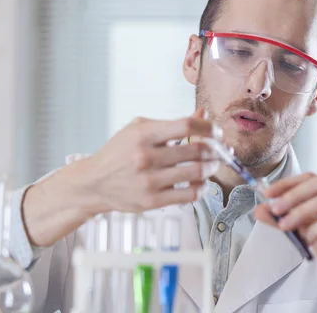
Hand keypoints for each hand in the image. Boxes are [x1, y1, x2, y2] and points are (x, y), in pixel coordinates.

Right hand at [22, 109, 222, 246]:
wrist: (94, 183)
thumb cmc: (119, 153)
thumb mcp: (140, 129)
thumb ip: (173, 123)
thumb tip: (204, 115)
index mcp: (143, 134)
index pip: (186, 126)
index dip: (209, 128)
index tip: (217, 132)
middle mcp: (146, 157)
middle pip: (197, 150)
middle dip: (217, 149)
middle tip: (223, 150)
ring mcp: (150, 181)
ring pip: (197, 173)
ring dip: (212, 167)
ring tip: (213, 164)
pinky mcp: (153, 201)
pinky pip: (190, 195)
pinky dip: (202, 187)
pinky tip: (200, 182)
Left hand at [254, 173, 316, 309]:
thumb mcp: (308, 231)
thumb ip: (287, 218)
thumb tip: (261, 208)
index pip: (315, 177)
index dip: (289, 183)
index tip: (268, 193)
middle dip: (294, 194)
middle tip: (275, 209)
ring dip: (302, 211)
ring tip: (286, 226)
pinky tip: (310, 239)